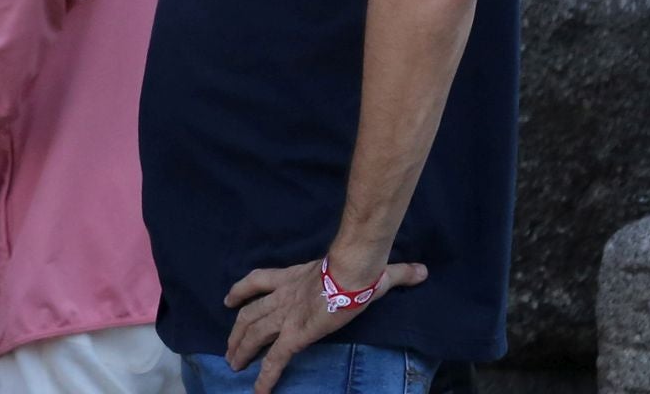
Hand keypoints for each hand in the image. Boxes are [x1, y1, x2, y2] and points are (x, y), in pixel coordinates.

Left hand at [223, 253, 427, 392]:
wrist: (352, 271)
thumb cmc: (361, 267)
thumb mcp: (374, 270)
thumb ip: (397, 274)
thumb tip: (422, 272)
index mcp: (293, 278)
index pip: (258, 281)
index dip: (240, 291)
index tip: (228, 300)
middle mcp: (283, 297)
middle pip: (249, 313)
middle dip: (237, 331)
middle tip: (229, 347)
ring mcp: (287, 316)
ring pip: (254, 334)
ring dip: (241, 350)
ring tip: (233, 365)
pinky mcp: (296, 334)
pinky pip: (275, 359)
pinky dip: (265, 377)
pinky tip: (259, 392)